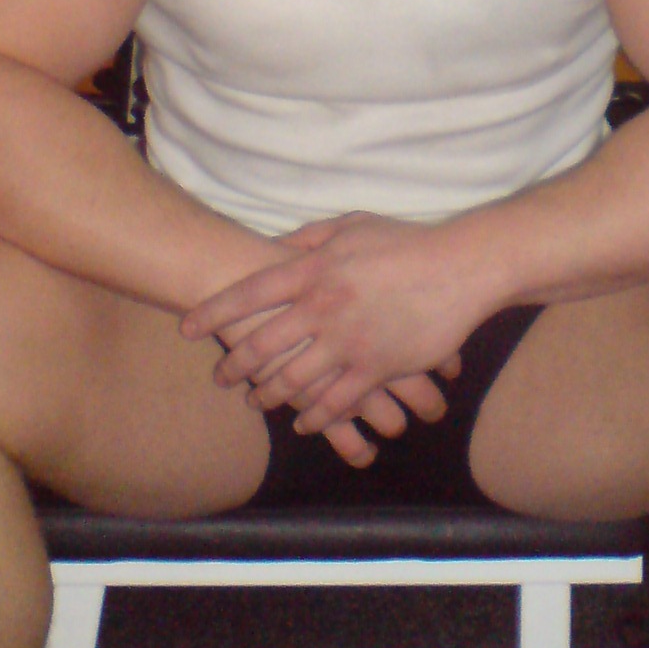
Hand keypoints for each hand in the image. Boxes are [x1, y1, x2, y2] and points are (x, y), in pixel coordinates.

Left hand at [181, 213, 480, 447]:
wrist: (460, 267)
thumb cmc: (406, 241)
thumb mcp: (351, 225)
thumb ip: (308, 239)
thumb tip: (273, 250)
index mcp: (313, 268)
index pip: (249, 293)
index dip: (214, 312)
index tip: (188, 327)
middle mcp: (323, 306)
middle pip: (262, 343)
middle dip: (235, 364)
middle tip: (220, 375)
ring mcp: (348, 341)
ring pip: (293, 379)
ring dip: (269, 394)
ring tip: (255, 399)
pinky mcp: (376, 367)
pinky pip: (335, 401)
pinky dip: (315, 416)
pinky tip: (304, 422)